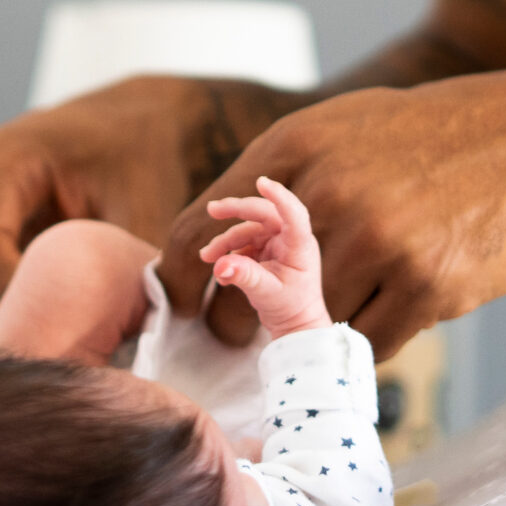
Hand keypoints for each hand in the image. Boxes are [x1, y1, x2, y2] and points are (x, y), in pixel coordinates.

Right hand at [0, 75, 305, 320]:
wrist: (137, 124)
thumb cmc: (142, 158)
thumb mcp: (143, 207)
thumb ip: (132, 267)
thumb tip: (139, 339)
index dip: (14, 298)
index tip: (63, 336)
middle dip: (5, 315)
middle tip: (57, 357)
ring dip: (0, 314)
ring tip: (56, 347)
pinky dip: (2, 302)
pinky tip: (49, 326)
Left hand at [160, 71, 505, 358]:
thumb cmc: (441, 135)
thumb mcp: (346, 129)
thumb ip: (282, 177)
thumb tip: (219, 233)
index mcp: (296, 147)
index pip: (197, 229)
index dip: (183, 277)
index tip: (186, 302)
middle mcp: (329, 194)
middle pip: (246, 295)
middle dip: (245, 322)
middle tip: (255, 331)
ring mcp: (380, 242)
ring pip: (308, 324)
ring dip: (317, 329)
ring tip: (346, 306)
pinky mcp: (428, 287)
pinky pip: (366, 342)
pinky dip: (368, 338)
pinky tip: (390, 311)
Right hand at [198, 177, 330, 338]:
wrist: (294, 323)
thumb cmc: (290, 308)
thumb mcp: (267, 294)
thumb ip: (245, 277)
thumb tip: (220, 265)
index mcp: (300, 245)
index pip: (294, 214)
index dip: (280, 196)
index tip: (261, 182)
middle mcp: (290, 238)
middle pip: (263, 213)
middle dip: (236, 210)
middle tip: (212, 210)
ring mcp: (277, 242)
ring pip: (246, 230)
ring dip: (224, 241)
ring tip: (206, 257)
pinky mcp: (265, 249)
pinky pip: (242, 244)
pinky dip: (229, 255)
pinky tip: (221, 274)